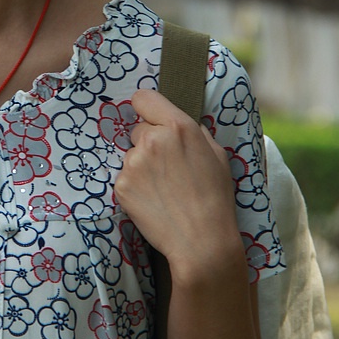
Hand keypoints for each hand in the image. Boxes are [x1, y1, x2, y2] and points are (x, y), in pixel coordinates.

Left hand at [115, 90, 241, 279]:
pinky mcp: (121, 185)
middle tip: (168, 168)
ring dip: (142, 167)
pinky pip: (124, 177)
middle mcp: (152, 139)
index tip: (151, 119)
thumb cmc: (215, 198)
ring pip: (131, 155)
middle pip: (137, 129)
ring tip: (164, 189)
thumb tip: (175, 121)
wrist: (202, 241)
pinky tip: (154, 200)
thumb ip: (193, 132)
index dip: (147, 108)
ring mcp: (133, 163)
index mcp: (179, 127)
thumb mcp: (216, 154)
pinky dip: (135, 187)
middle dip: (149, 143)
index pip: (143, 97)